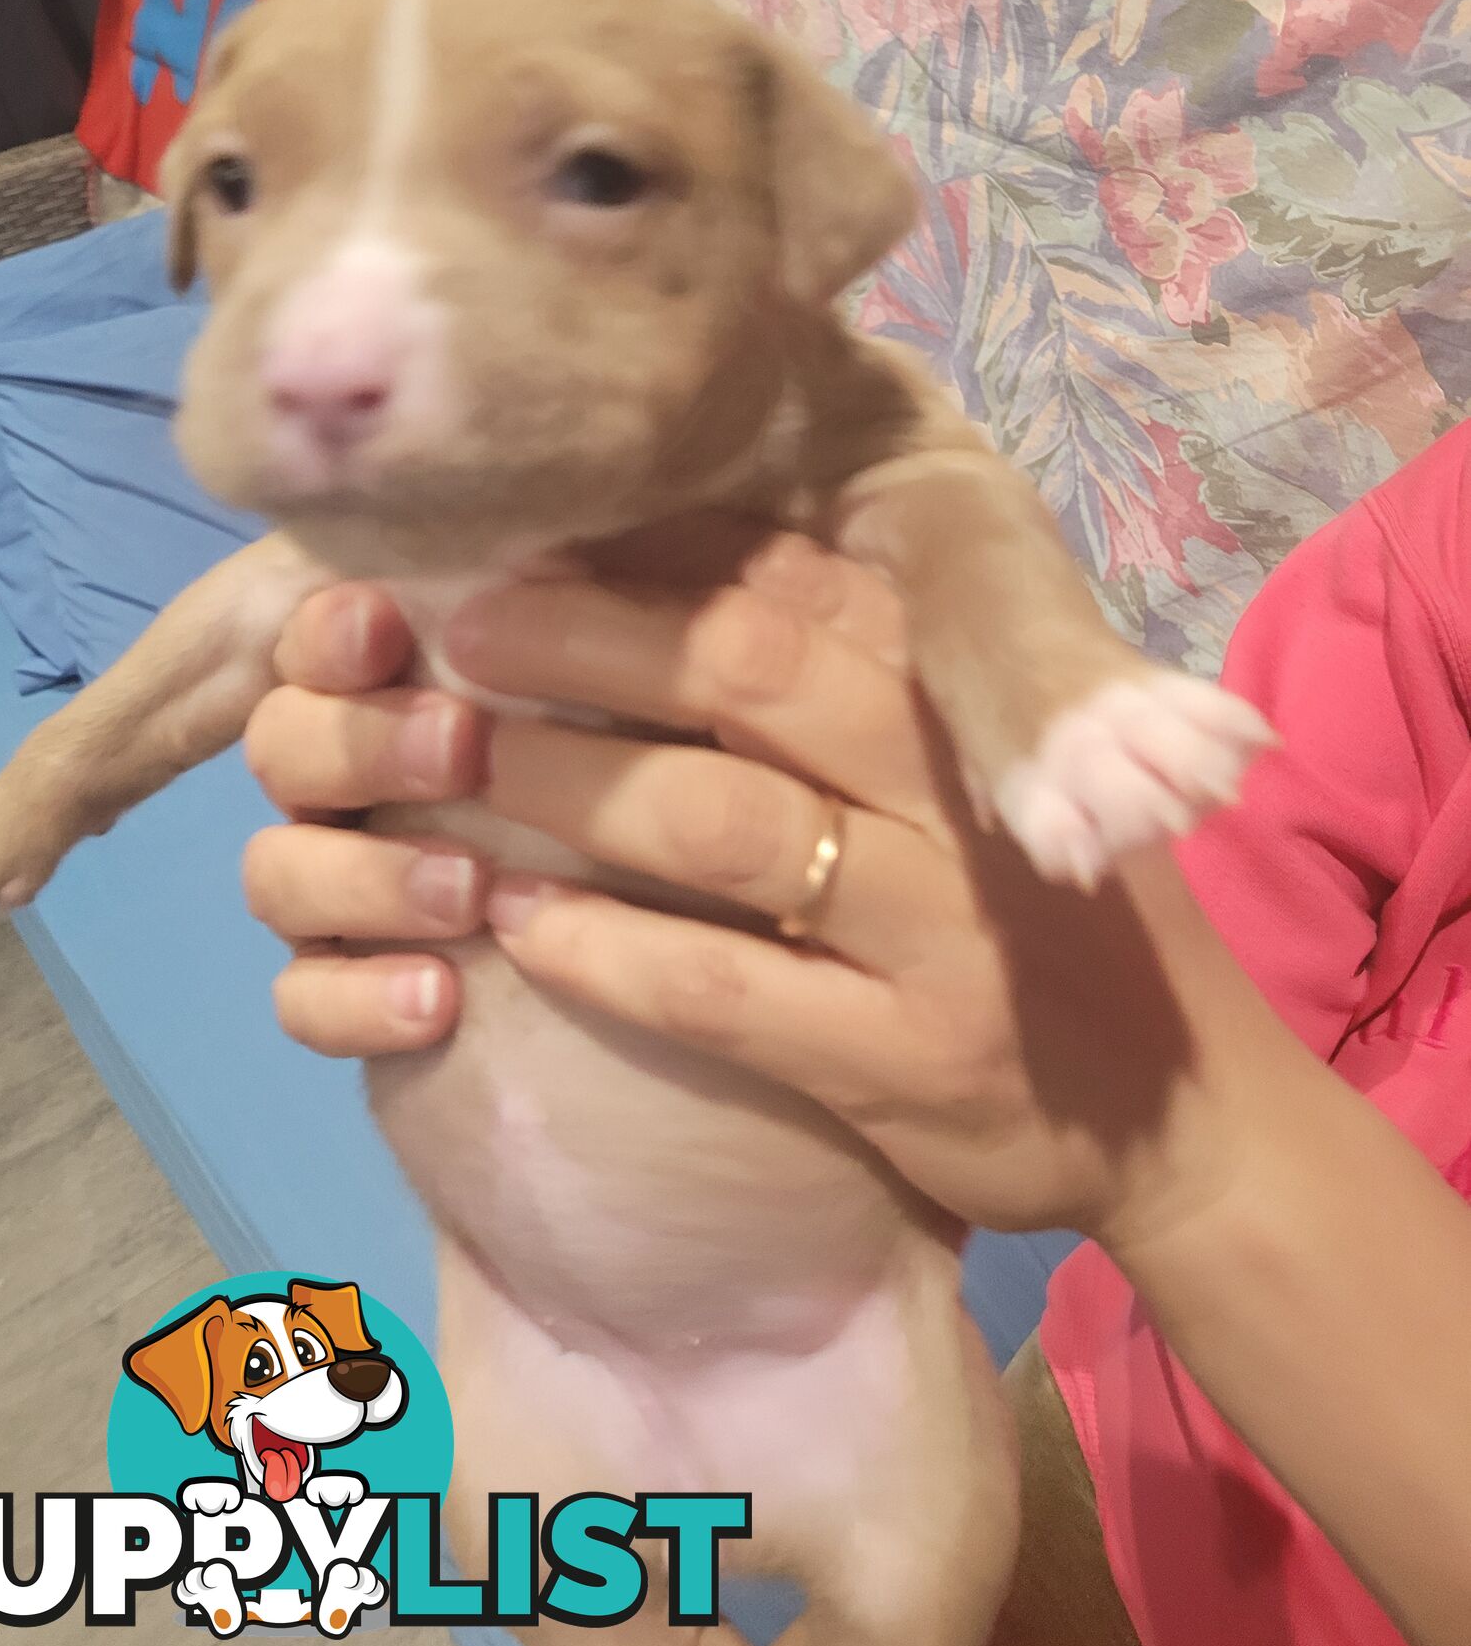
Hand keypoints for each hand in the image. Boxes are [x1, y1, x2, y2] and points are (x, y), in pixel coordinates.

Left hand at [245, 531, 1262, 1249]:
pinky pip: (718, 990)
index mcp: (974, 698)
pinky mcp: (901, 1061)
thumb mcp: (996, 763)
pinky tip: (515, 922)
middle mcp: (958, 792)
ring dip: (567, 780)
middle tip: (462, 628)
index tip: (537, 533)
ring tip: (457, 760)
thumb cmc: (1056, 908)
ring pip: (718, 821)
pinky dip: (602, 950)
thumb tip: (701, 568)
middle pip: (743, 669)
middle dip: (583, 634)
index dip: (652, 548)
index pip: (798, 581)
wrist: (1188, 1111)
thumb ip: (877, 674)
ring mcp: (935, 930)